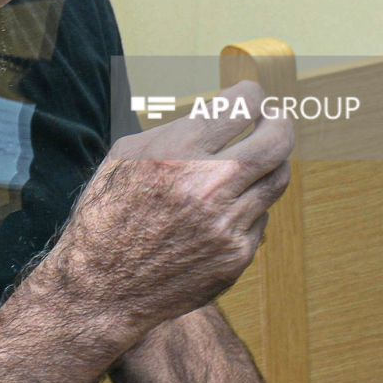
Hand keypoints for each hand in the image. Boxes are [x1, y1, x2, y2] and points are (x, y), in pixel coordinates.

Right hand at [40, 81, 294, 342]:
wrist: (102, 286)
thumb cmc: (107, 214)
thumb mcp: (126, 156)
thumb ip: (177, 130)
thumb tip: (220, 112)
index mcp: (177, 152)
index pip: (241, 106)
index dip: (251, 95)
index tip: (250, 97)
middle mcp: (207, 186)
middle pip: (277, 140)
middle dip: (280, 122)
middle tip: (274, 119)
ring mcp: (227, 224)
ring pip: (277, 179)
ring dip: (271, 162)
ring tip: (256, 159)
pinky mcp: (236, 256)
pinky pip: (260, 217)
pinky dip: (248, 206)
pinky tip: (225, 207)